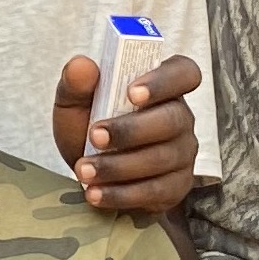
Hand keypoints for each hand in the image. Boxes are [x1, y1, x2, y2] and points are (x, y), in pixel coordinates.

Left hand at [54, 50, 202, 216]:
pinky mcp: (176, 187)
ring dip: (118, 166)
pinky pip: (156, 191)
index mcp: (163, 87)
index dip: (163, 81)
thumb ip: (76, 83)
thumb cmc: (89, 128)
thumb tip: (82, 65)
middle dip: (130, 130)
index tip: (132, 93)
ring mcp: (183, 154)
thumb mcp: (75, 103)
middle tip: (94, 137)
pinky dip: (122, 194)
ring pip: (160, 159)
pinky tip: (96, 194)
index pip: (183, 73)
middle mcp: (180, 118)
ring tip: (83, 170)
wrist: (92, 175)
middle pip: (171, 120)